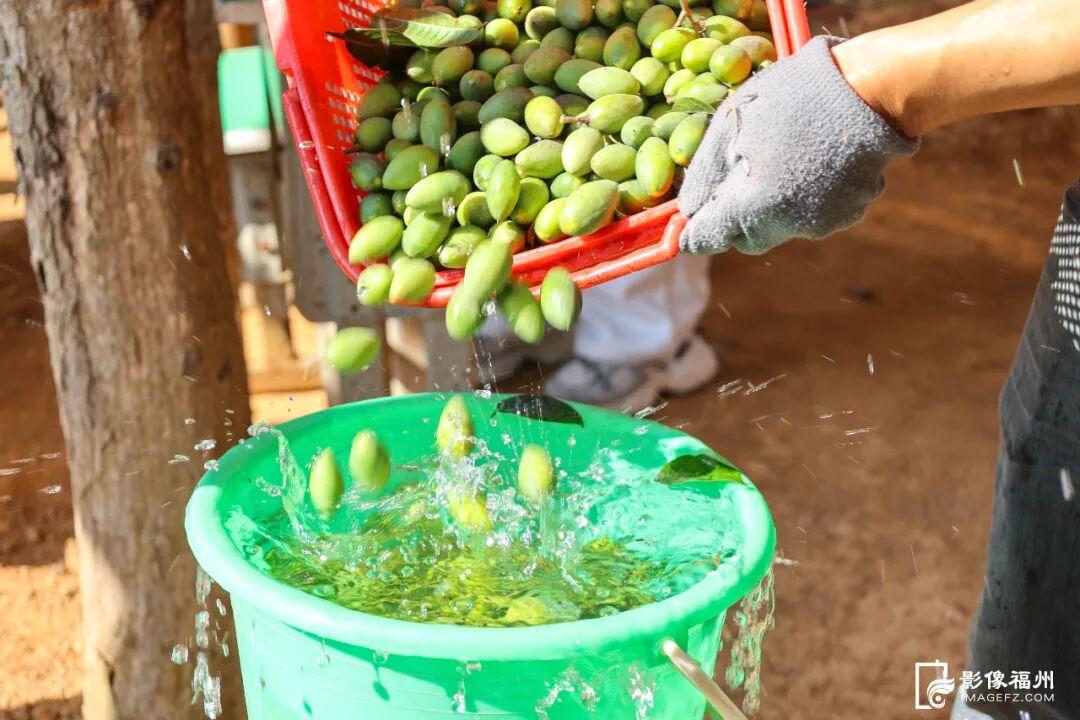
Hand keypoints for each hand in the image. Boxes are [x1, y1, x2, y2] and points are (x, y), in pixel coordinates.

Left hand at [679, 36, 917, 255]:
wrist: (870, 89)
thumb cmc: (789, 97)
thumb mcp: (731, 125)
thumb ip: (704, 175)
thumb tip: (688, 212)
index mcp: (752, 204)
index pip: (710, 238)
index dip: (697, 233)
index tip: (688, 227)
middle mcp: (786, 224)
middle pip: (746, 238)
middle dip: (735, 217)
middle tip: (738, 178)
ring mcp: (821, 222)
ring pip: (779, 228)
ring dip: (771, 207)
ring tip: (782, 158)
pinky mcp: (848, 214)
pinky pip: (812, 216)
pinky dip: (804, 199)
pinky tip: (813, 161)